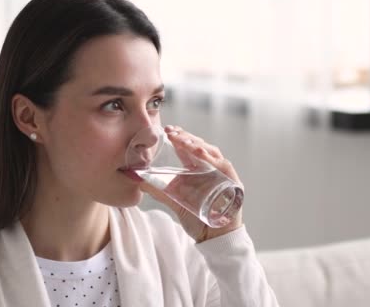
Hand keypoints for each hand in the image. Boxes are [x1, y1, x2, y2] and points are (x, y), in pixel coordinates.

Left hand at [140, 125, 243, 242]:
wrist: (213, 238)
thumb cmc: (197, 219)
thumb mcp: (174, 201)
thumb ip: (158, 190)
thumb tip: (137, 180)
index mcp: (198, 169)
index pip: (189, 148)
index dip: (180, 137)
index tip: (167, 130)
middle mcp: (212, 168)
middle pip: (201, 146)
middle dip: (186, 137)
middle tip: (171, 132)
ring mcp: (223, 174)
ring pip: (212, 152)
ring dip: (196, 144)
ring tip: (182, 140)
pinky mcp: (232, 183)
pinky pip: (223, 166)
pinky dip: (211, 158)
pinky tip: (199, 153)